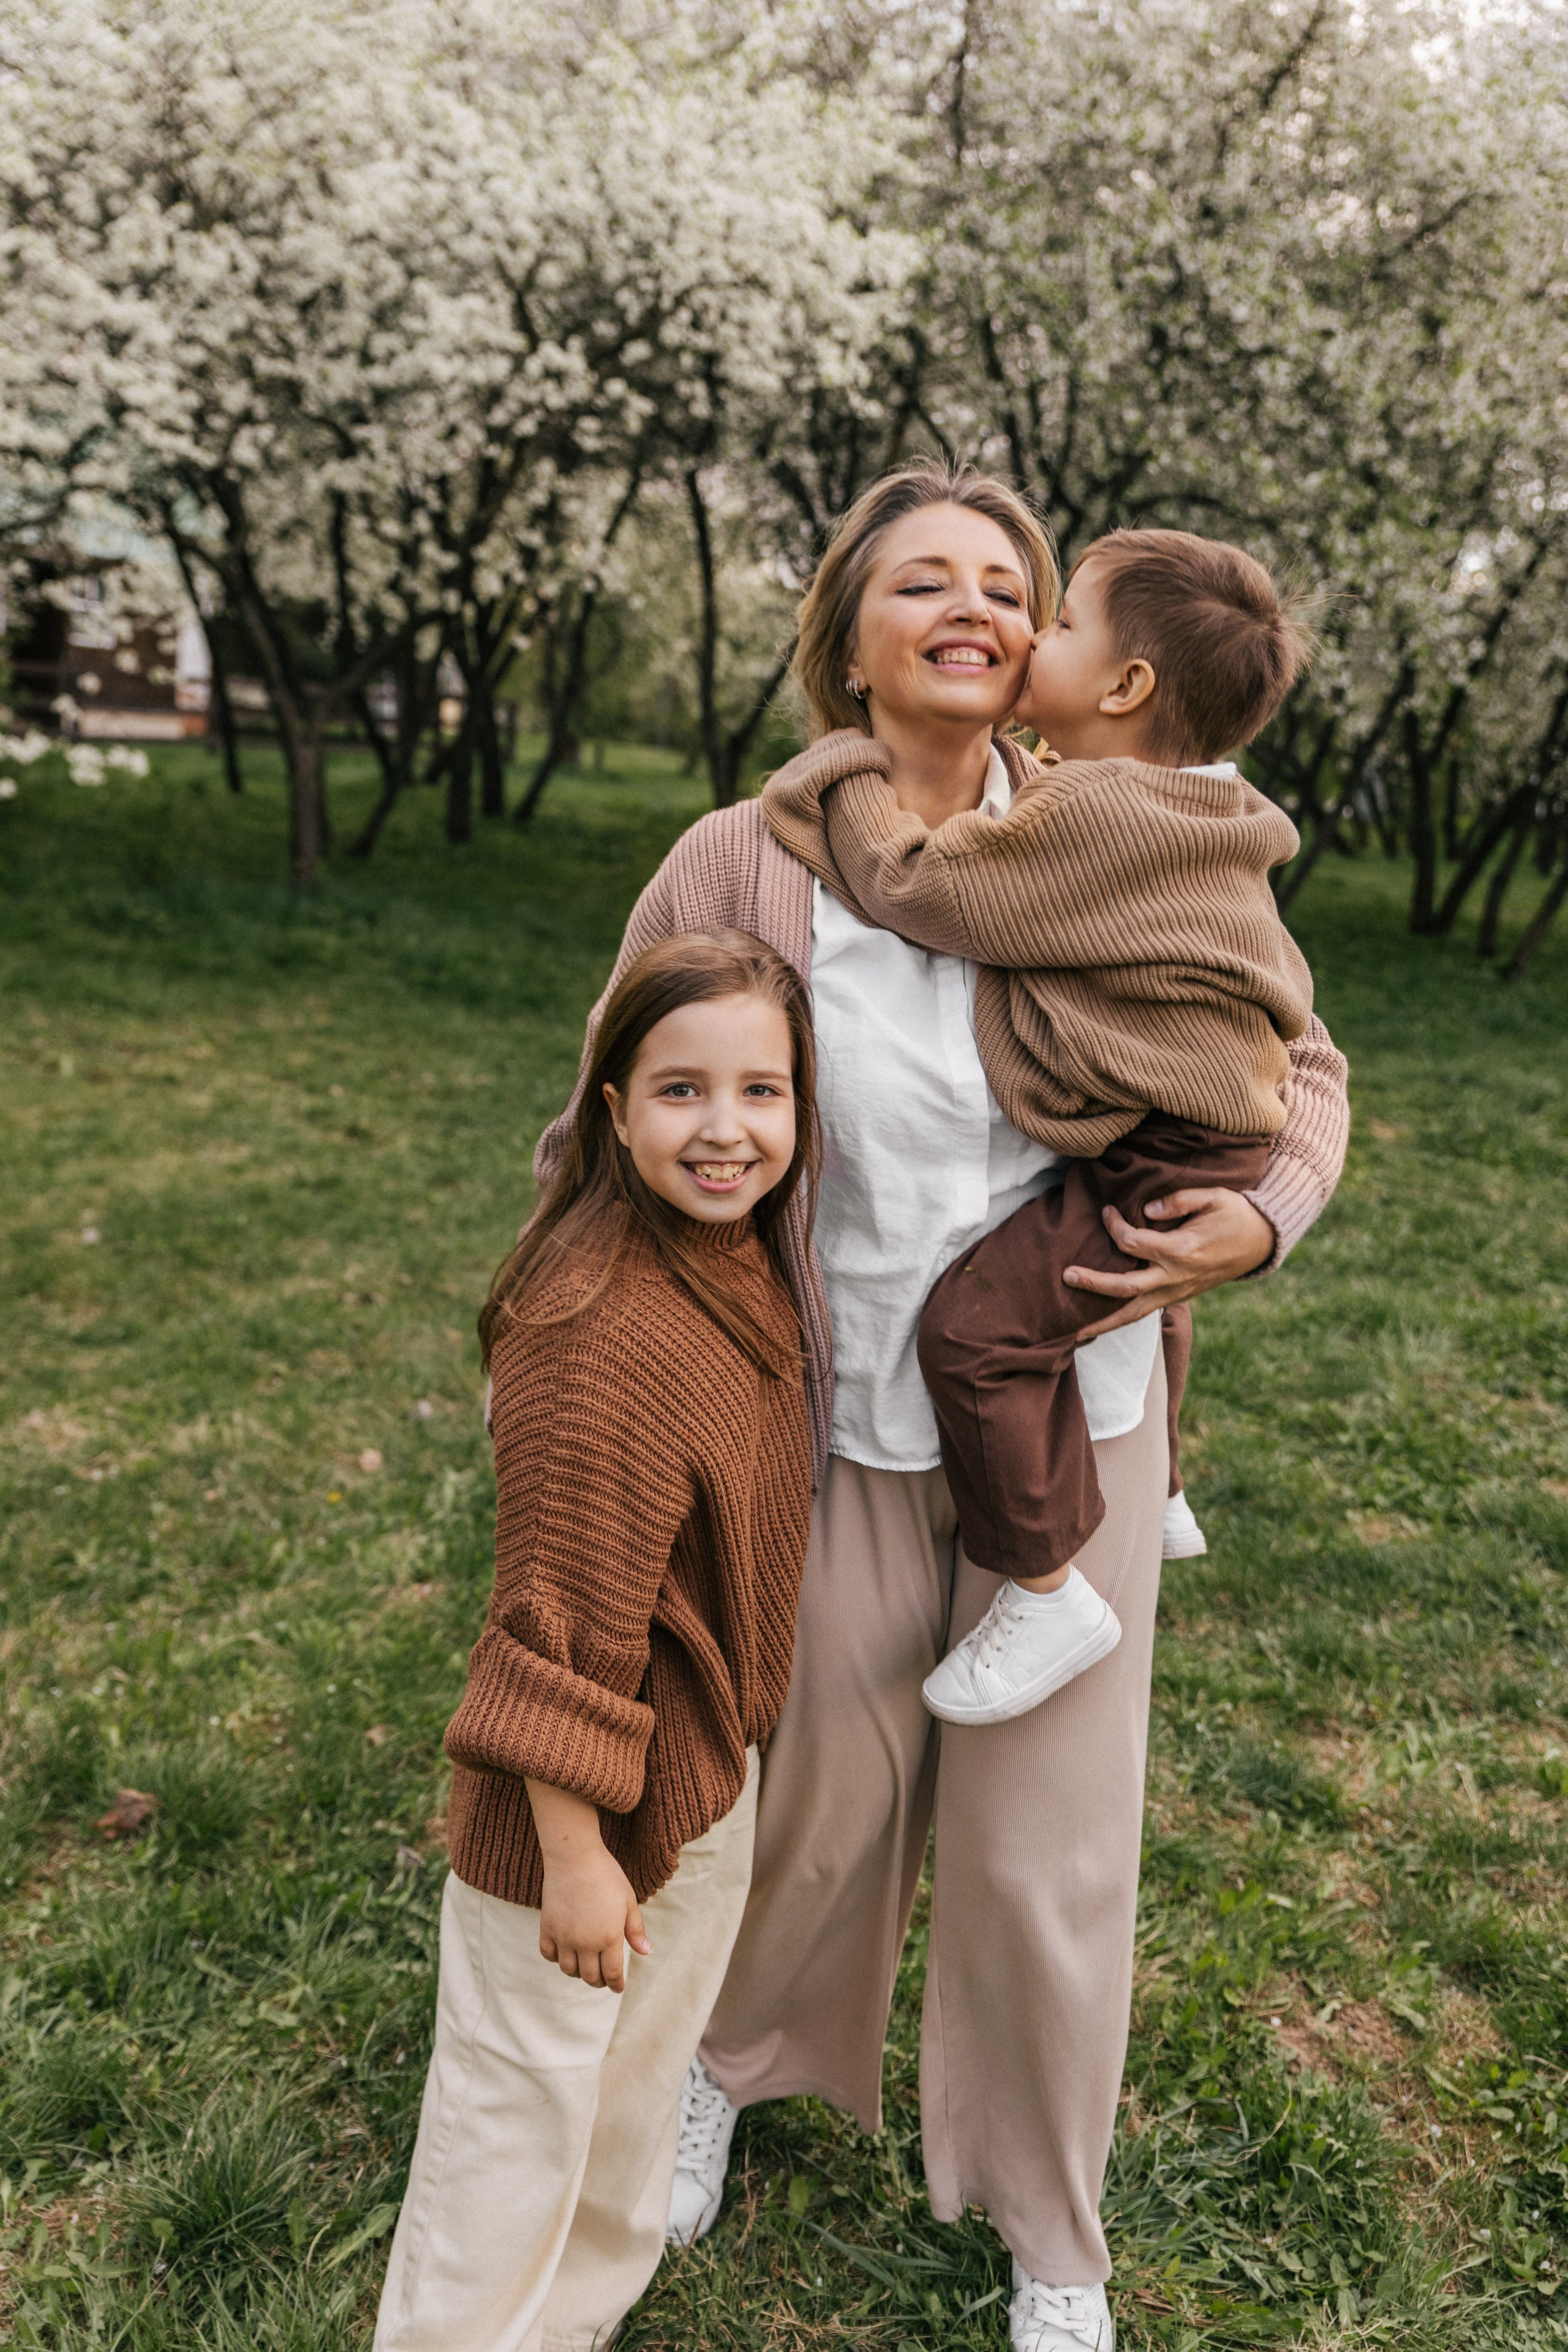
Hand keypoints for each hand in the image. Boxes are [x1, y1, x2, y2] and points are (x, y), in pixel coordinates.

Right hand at [538, 1845, 648, 1992]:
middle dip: (599, 1981)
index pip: (612, 1974)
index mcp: (609, 1937)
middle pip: (590, 1977)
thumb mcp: (628, 1901)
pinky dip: (556, 1959)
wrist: (575, 1856)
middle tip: (604, 1977)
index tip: (618, 1987)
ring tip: (585, 1965)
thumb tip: (645, 1952)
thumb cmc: (606, 1875)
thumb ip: (635, 1929)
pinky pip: (548, 1954)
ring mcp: (564, 1936)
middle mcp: (585, 1942)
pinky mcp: (547, 1927)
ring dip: (578, 1972)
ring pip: (568, 1969)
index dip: (616, 1985)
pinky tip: (565, 1952)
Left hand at [1062, 1185, 1275, 1339]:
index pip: (1133, 1242)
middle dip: (1094, 1284)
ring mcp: (1177, 1291)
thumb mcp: (1214, 1197)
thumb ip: (1179, 1200)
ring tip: (1075, 1333)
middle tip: (1066, 1276)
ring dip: (1104, 1322)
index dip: (1114, 1225)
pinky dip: (1122, 1320)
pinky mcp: (1179, 1297)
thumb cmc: (1236, 1214)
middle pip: (1126, 1287)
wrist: (1262, 1242)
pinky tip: (1102, 1326)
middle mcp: (1176, 1276)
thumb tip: (1146, 1209)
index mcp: (1181, 1250)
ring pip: (1134, 1312)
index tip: (1106, 1211)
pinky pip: (1146, 1312)